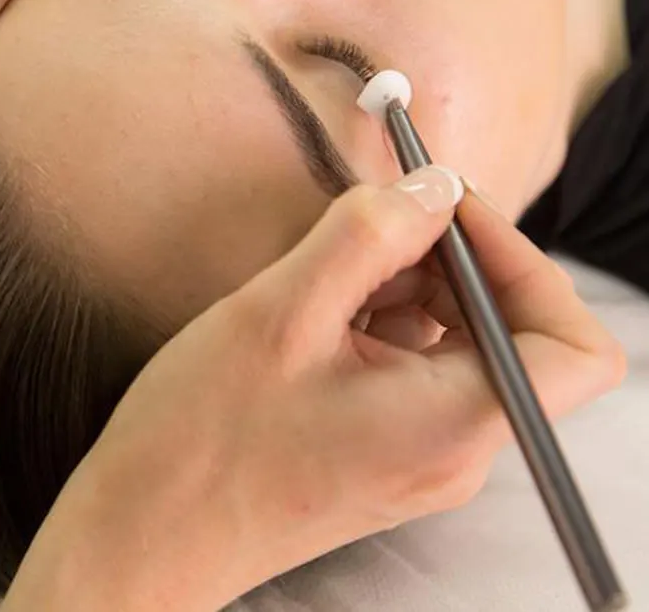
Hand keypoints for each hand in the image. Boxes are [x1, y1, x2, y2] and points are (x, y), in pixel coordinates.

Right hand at [12, 172, 625, 611]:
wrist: (146, 533)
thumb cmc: (203, 440)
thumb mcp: (281, 314)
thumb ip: (367, 237)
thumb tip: (434, 186)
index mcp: (453, 424)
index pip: (574, 345)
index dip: (526, 259)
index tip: (448, 210)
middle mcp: (456, 448)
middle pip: (510, 330)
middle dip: (452, 258)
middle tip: (375, 222)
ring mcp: (421, 452)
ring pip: (457, 340)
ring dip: (409, 283)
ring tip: (328, 272)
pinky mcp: (385, 447)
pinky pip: (415, 364)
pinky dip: (381, 316)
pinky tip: (318, 308)